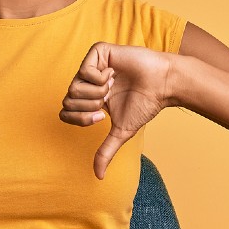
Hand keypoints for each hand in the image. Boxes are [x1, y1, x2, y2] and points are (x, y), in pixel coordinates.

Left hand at [60, 43, 173, 178]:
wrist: (162, 85)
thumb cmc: (145, 105)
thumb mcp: (121, 132)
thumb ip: (106, 151)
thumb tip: (98, 177)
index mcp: (90, 98)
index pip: (65, 112)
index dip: (80, 119)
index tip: (101, 117)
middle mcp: (88, 82)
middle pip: (67, 100)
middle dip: (89, 107)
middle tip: (107, 101)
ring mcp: (92, 66)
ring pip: (73, 86)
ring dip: (96, 93)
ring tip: (111, 87)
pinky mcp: (99, 52)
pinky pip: (85, 70)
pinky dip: (100, 78)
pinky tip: (113, 75)